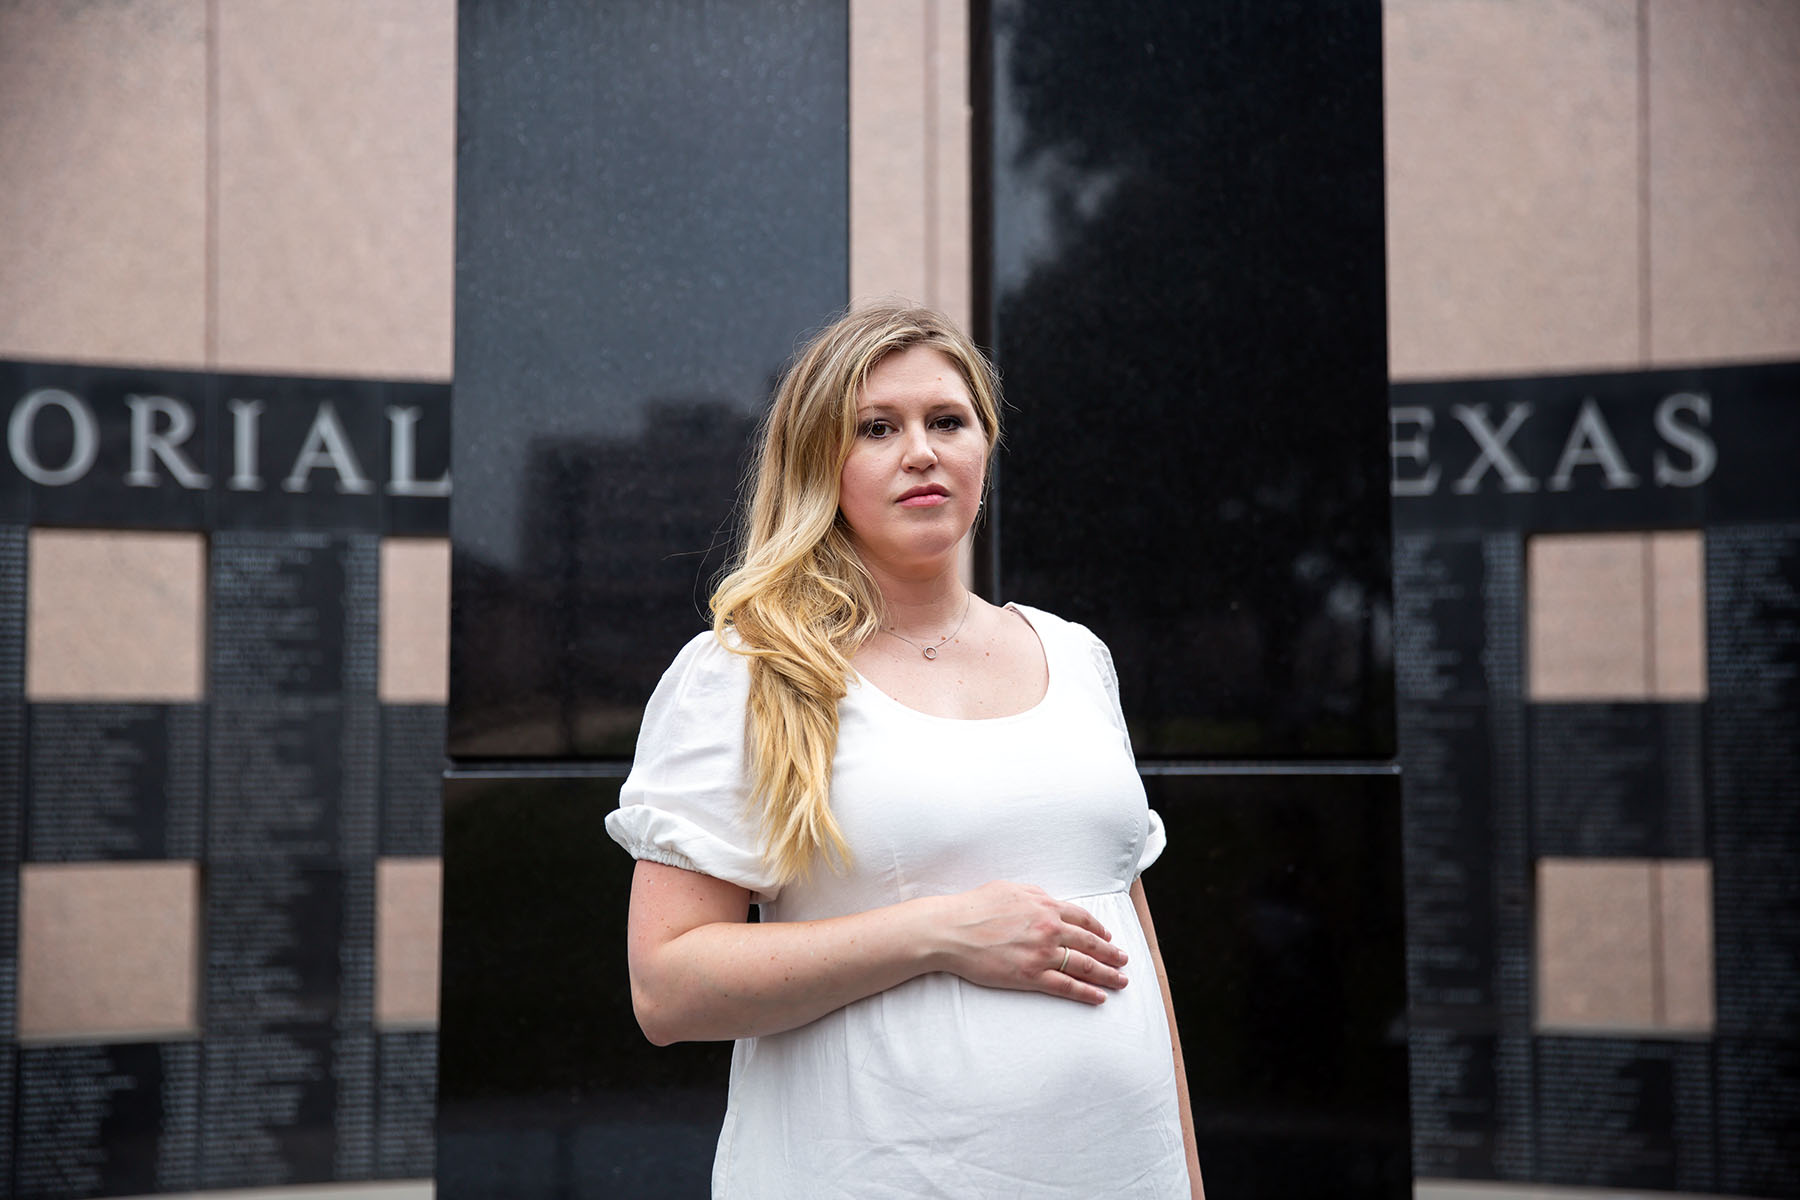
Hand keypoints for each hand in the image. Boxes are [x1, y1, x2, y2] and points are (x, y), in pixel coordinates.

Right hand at [926, 881, 1129, 1004]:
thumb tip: (1048, 900)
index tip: (1109, 937)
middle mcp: (1050, 929)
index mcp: (1045, 906)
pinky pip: (1066, 986)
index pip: (1083, 919)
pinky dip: (1086, 993)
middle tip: (1124, 961)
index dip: (1100, 929)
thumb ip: (1034, 895)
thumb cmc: (975, 907)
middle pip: (1090, 943)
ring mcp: (1042, 954)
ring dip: (1107, 975)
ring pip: (1084, 966)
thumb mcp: (1009, 889)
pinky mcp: (1031, 976)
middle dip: (1111, 953)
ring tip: (1121, 981)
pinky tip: (1099, 998)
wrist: (952, 930)